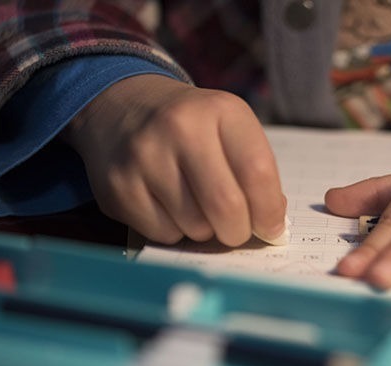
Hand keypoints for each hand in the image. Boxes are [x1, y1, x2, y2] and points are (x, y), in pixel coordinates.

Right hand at [62, 74, 285, 245]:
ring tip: (195, 205)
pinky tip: (167, 205)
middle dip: (238, 231)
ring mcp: (145, 157)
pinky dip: (175, 231)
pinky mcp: (119, 187)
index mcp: (222, 110)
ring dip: (205, 230)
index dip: (269, 211)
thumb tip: (270, 226)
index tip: (271, 228)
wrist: (125, 106)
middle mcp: (181, 128)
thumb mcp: (230, 129)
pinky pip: (164, 234)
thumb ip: (255, 172)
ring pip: (195, 227)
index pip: (257, 172)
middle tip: (236, 230)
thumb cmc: (193, 127)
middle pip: (226, 206)